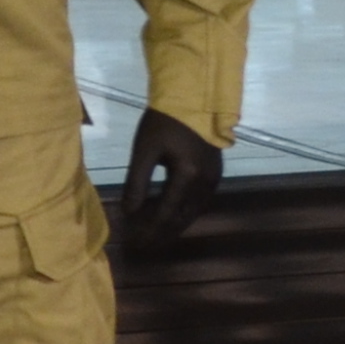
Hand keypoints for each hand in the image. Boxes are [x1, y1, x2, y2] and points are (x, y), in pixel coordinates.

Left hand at [111, 109, 223, 260]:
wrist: (194, 98)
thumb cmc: (164, 121)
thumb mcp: (144, 151)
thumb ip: (136, 183)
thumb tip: (128, 212)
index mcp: (187, 176)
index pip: (165, 213)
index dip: (148, 230)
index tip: (134, 241)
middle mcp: (205, 182)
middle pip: (182, 218)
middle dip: (162, 233)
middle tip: (145, 244)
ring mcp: (214, 179)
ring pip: (193, 212)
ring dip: (174, 224)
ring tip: (157, 234)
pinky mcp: (216, 173)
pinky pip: (199, 201)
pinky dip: (184, 211)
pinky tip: (172, 213)